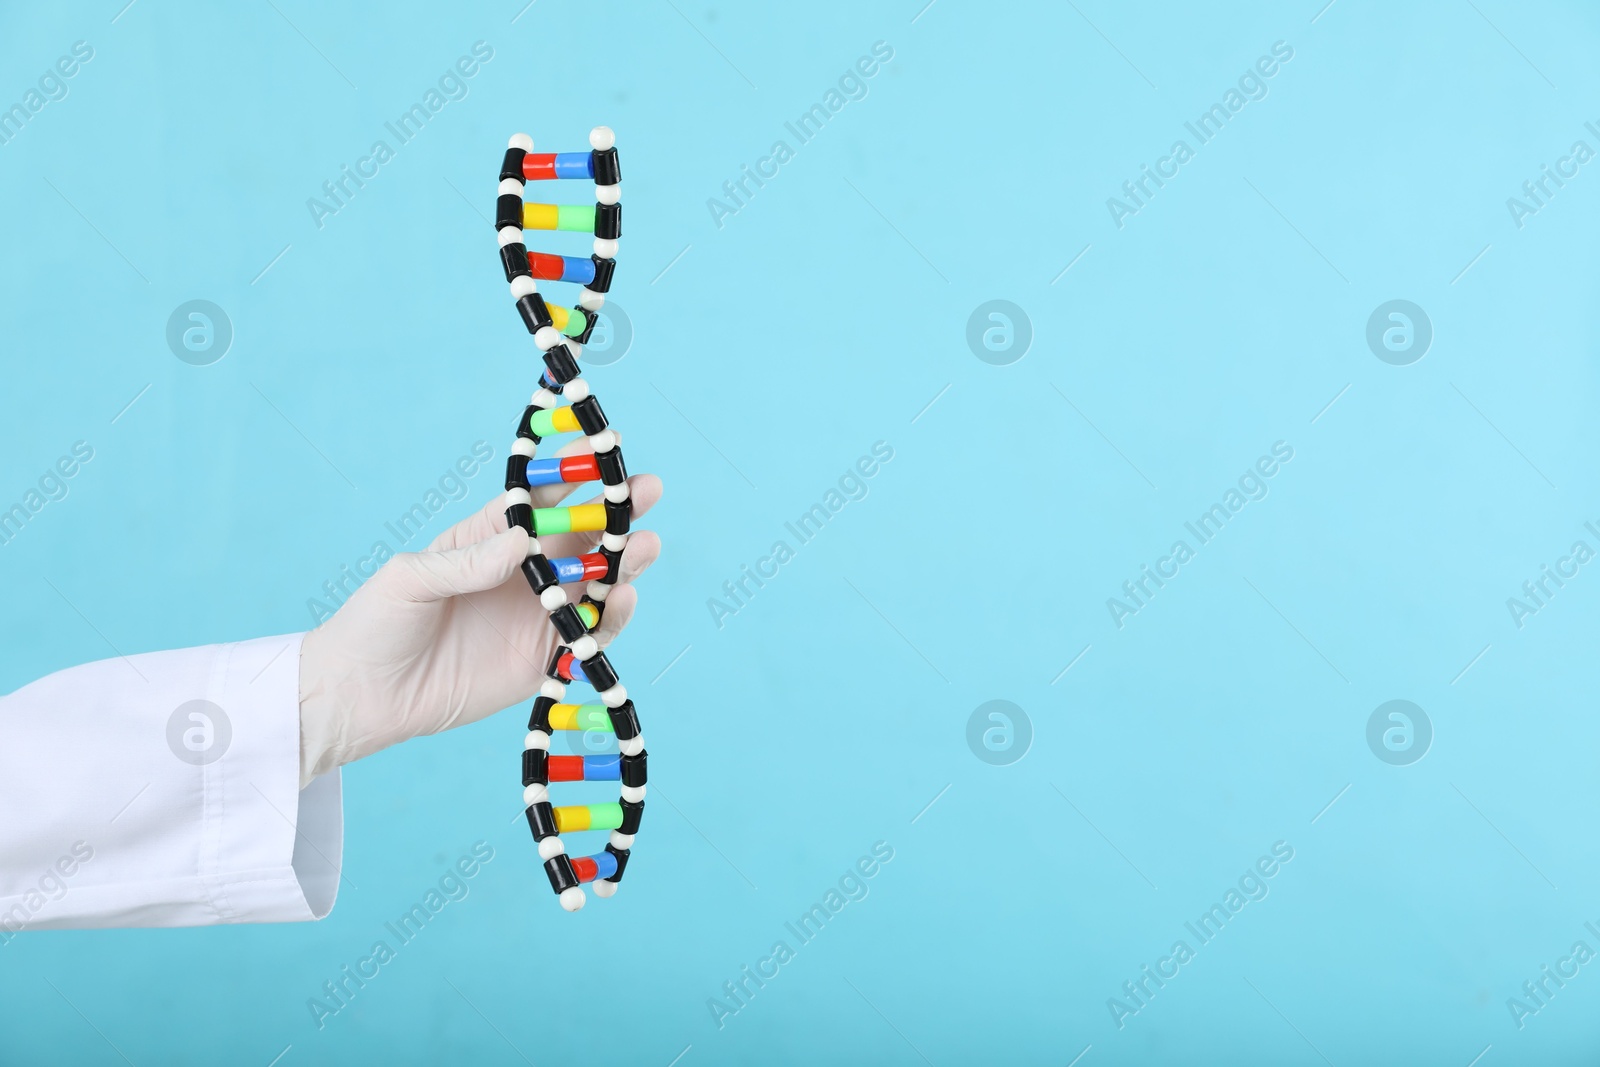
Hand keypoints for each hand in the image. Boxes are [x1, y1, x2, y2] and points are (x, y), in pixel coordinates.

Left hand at [297, 442, 661, 786]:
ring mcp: (536, 615)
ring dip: (626, 562)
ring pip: (595, 582)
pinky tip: (622, 599)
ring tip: (647, 546)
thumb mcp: (409, 579)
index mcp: (488, 539)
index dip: (573, 474)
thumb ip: (467, 561)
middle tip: (648, 491)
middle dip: (617, 512)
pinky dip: (611, 618)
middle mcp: (521, 572)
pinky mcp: (542, 658)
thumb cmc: (375, 624)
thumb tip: (521, 541)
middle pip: (581, 535)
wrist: (363, 700)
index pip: (539, 500)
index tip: (604, 450)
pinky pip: (588, 634)